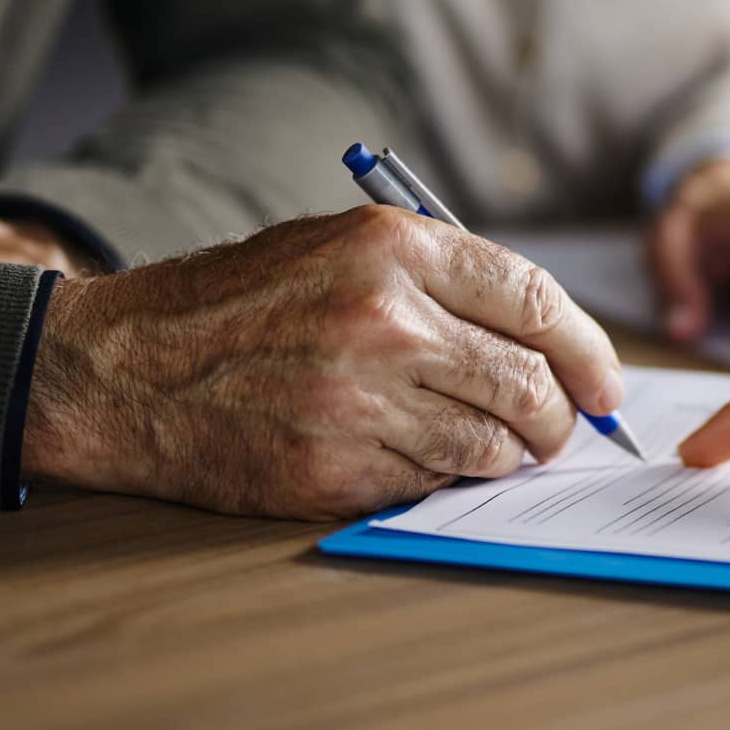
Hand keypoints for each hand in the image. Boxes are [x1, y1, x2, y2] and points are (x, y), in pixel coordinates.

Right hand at [23, 206, 626, 519]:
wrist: (124, 369)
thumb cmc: (234, 304)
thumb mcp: (334, 246)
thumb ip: (438, 278)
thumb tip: (542, 336)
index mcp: (392, 248)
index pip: (537, 302)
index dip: (588, 352)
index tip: (605, 384)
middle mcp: (386, 320)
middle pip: (530, 384)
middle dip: (560, 418)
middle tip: (556, 430)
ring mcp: (362, 401)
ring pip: (492, 445)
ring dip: (508, 455)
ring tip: (493, 446)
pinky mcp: (336, 470)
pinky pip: (433, 483)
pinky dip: (445, 479)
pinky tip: (420, 459)